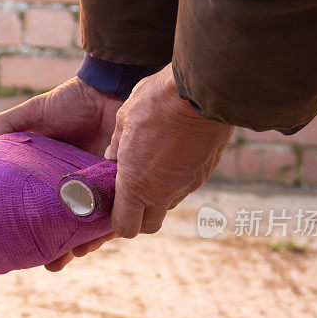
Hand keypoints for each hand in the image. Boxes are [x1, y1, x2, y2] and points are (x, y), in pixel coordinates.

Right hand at [0, 77, 121, 270]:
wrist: (107, 89)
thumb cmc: (71, 101)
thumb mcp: (33, 113)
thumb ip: (8, 127)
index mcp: (56, 178)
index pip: (44, 211)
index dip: (36, 231)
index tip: (25, 250)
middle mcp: (79, 188)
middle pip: (69, 226)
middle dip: (61, 248)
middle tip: (52, 264)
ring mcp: (102, 189)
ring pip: (93, 225)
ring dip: (83, 243)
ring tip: (73, 254)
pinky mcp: (124, 184)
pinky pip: (118, 212)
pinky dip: (108, 226)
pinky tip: (96, 238)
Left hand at [106, 64, 232, 237]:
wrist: (202, 90)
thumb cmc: (156, 102)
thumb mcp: (124, 121)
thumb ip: (116, 147)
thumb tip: (112, 159)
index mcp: (135, 184)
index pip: (125, 228)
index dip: (117, 222)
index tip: (114, 207)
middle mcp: (163, 192)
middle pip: (149, 225)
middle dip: (139, 216)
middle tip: (132, 194)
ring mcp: (187, 185)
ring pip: (169, 204)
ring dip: (158, 196)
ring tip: (151, 169)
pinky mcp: (204, 174)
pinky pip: (185, 187)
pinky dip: (176, 180)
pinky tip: (171, 156)